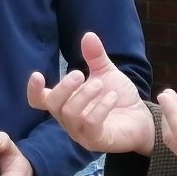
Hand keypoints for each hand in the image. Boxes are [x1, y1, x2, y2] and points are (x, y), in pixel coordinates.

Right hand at [27, 32, 153, 155]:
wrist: (141, 118)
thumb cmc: (118, 98)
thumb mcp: (106, 73)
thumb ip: (95, 57)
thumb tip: (88, 35)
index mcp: (65, 102)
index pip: (40, 101)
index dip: (34, 90)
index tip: (37, 74)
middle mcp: (68, 119)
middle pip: (53, 105)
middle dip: (64, 87)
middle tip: (81, 73)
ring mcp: (80, 132)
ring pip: (69, 114)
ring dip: (84, 95)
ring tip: (101, 85)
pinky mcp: (96, 140)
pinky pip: (90, 124)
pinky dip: (100, 108)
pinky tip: (112, 97)